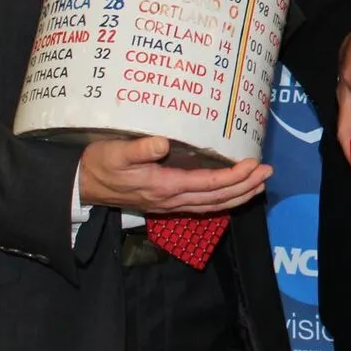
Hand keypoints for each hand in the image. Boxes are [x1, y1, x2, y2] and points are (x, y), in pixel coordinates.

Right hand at [79, 135, 270, 213]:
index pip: (208, 184)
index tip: (253, 164)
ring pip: (213, 205)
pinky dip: (223, 200)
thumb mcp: (116, 152)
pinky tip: (233, 193)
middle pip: (217, 198)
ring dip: (238, 195)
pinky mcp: (167, 204)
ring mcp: (170, 205)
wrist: (82, 185)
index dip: (233, 176)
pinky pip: (202, 206)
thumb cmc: (100, 164)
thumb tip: (162, 144)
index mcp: (164, 186)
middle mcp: (171, 200)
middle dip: (245, 187)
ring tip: (259, 184)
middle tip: (267, 173)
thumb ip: (139, 149)